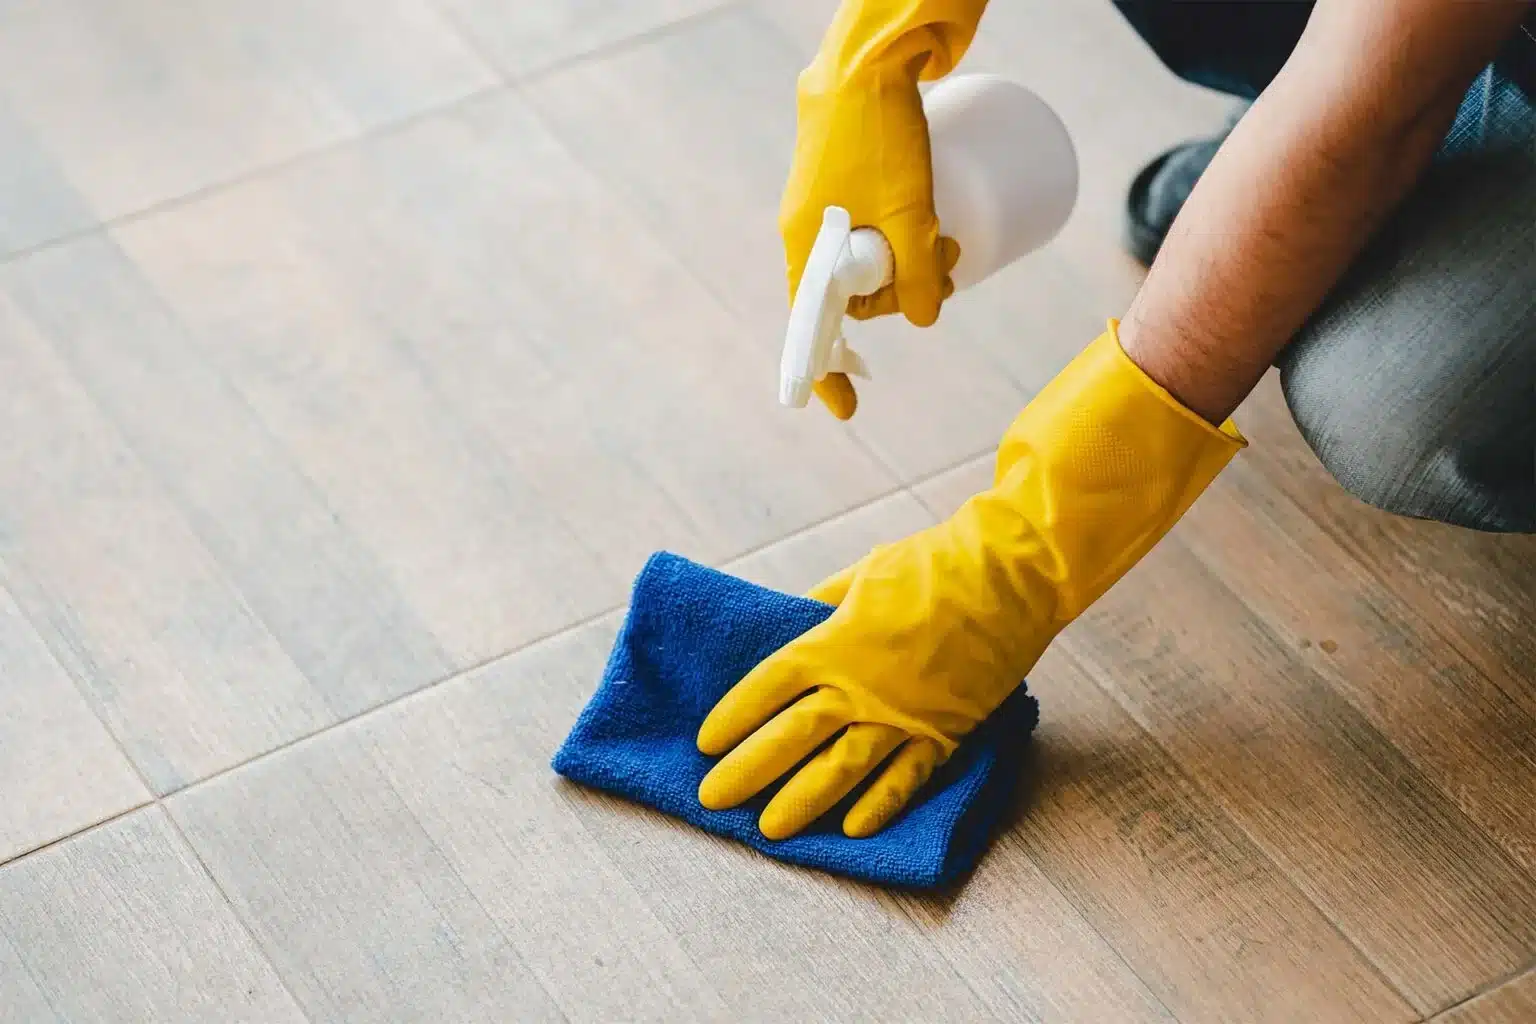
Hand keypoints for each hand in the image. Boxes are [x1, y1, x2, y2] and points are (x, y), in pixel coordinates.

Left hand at [698, 323, 1244, 838]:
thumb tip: (790, 625)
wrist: (1011, 575)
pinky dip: (879, 805)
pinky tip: (850, 830)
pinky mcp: (945, 731)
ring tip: (767, 830)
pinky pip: (907, 778)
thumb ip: (822, 608)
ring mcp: (904, 714)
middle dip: (747, 771)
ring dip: (801, 801)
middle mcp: (862, 686)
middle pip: (790, 737)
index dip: (734, 716)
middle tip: (712, 800)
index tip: (706, 741)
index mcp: (835, 641)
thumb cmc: (932, 564)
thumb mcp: (861, 574)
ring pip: (842, 770)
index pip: (768, 686)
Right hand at [779, 0, 984, 418]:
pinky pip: (872, 228)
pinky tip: (935, 223)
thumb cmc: (879, 131)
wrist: (866, 55)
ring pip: (870, 258)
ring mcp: (827, 202)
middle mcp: (808, 227)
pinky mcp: (847, 177)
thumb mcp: (910, 211)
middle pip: (854, 292)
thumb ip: (920, 273)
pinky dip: (904, 236)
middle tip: (952, 270)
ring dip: (913, 262)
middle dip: (904, 294)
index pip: (813, 326)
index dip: (827, 370)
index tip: (844, 408)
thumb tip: (928, 319)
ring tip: (954, 240)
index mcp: (805, 243)